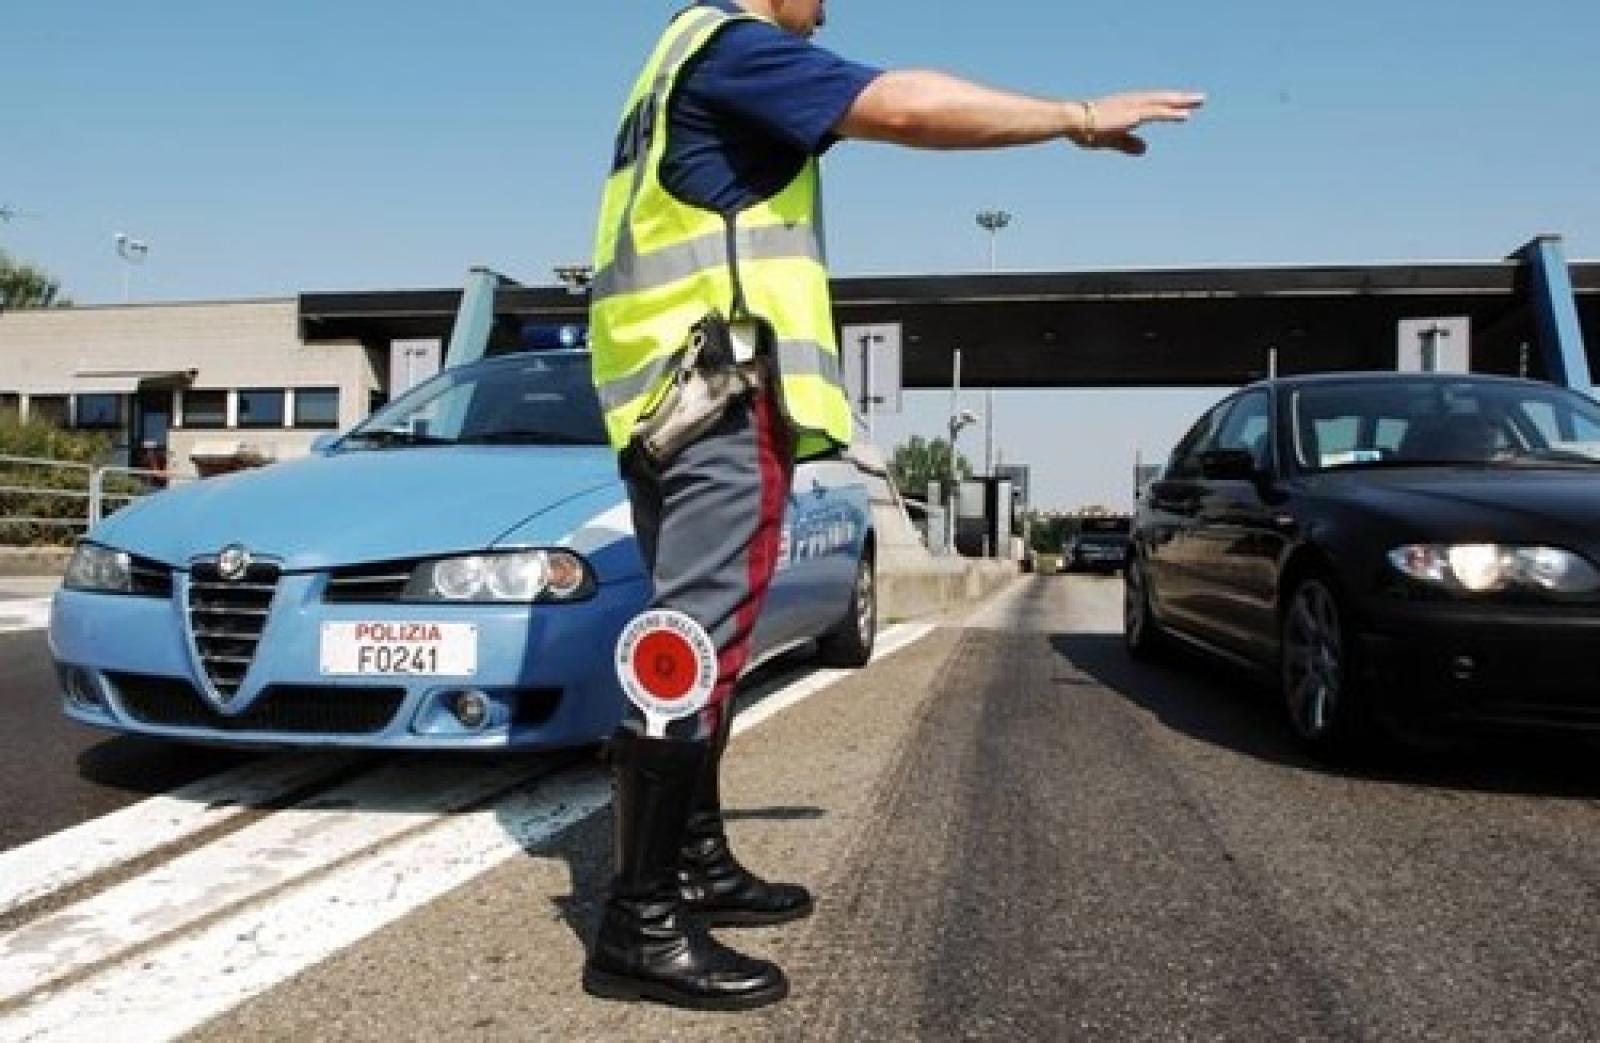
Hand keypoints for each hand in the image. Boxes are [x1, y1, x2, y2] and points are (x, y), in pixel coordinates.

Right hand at [1068, 91, 1205, 154]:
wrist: (1074, 121)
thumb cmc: (1086, 129)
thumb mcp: (1112, 140)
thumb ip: (1129, 144)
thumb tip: (1146, 149)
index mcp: (1127, 108)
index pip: (1153, 105)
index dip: (1168, 105)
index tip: (1182, 104)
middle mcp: (1133, 103)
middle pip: (1162, 99)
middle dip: (1181, 99)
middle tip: (1200, 99)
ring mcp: (1134, 106)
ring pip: (1163, 102)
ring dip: (1182, 101)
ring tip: (1200, 101)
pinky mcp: (1133, 114)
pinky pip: (1157, 113)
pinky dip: (1172, 113)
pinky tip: (1186, 115)